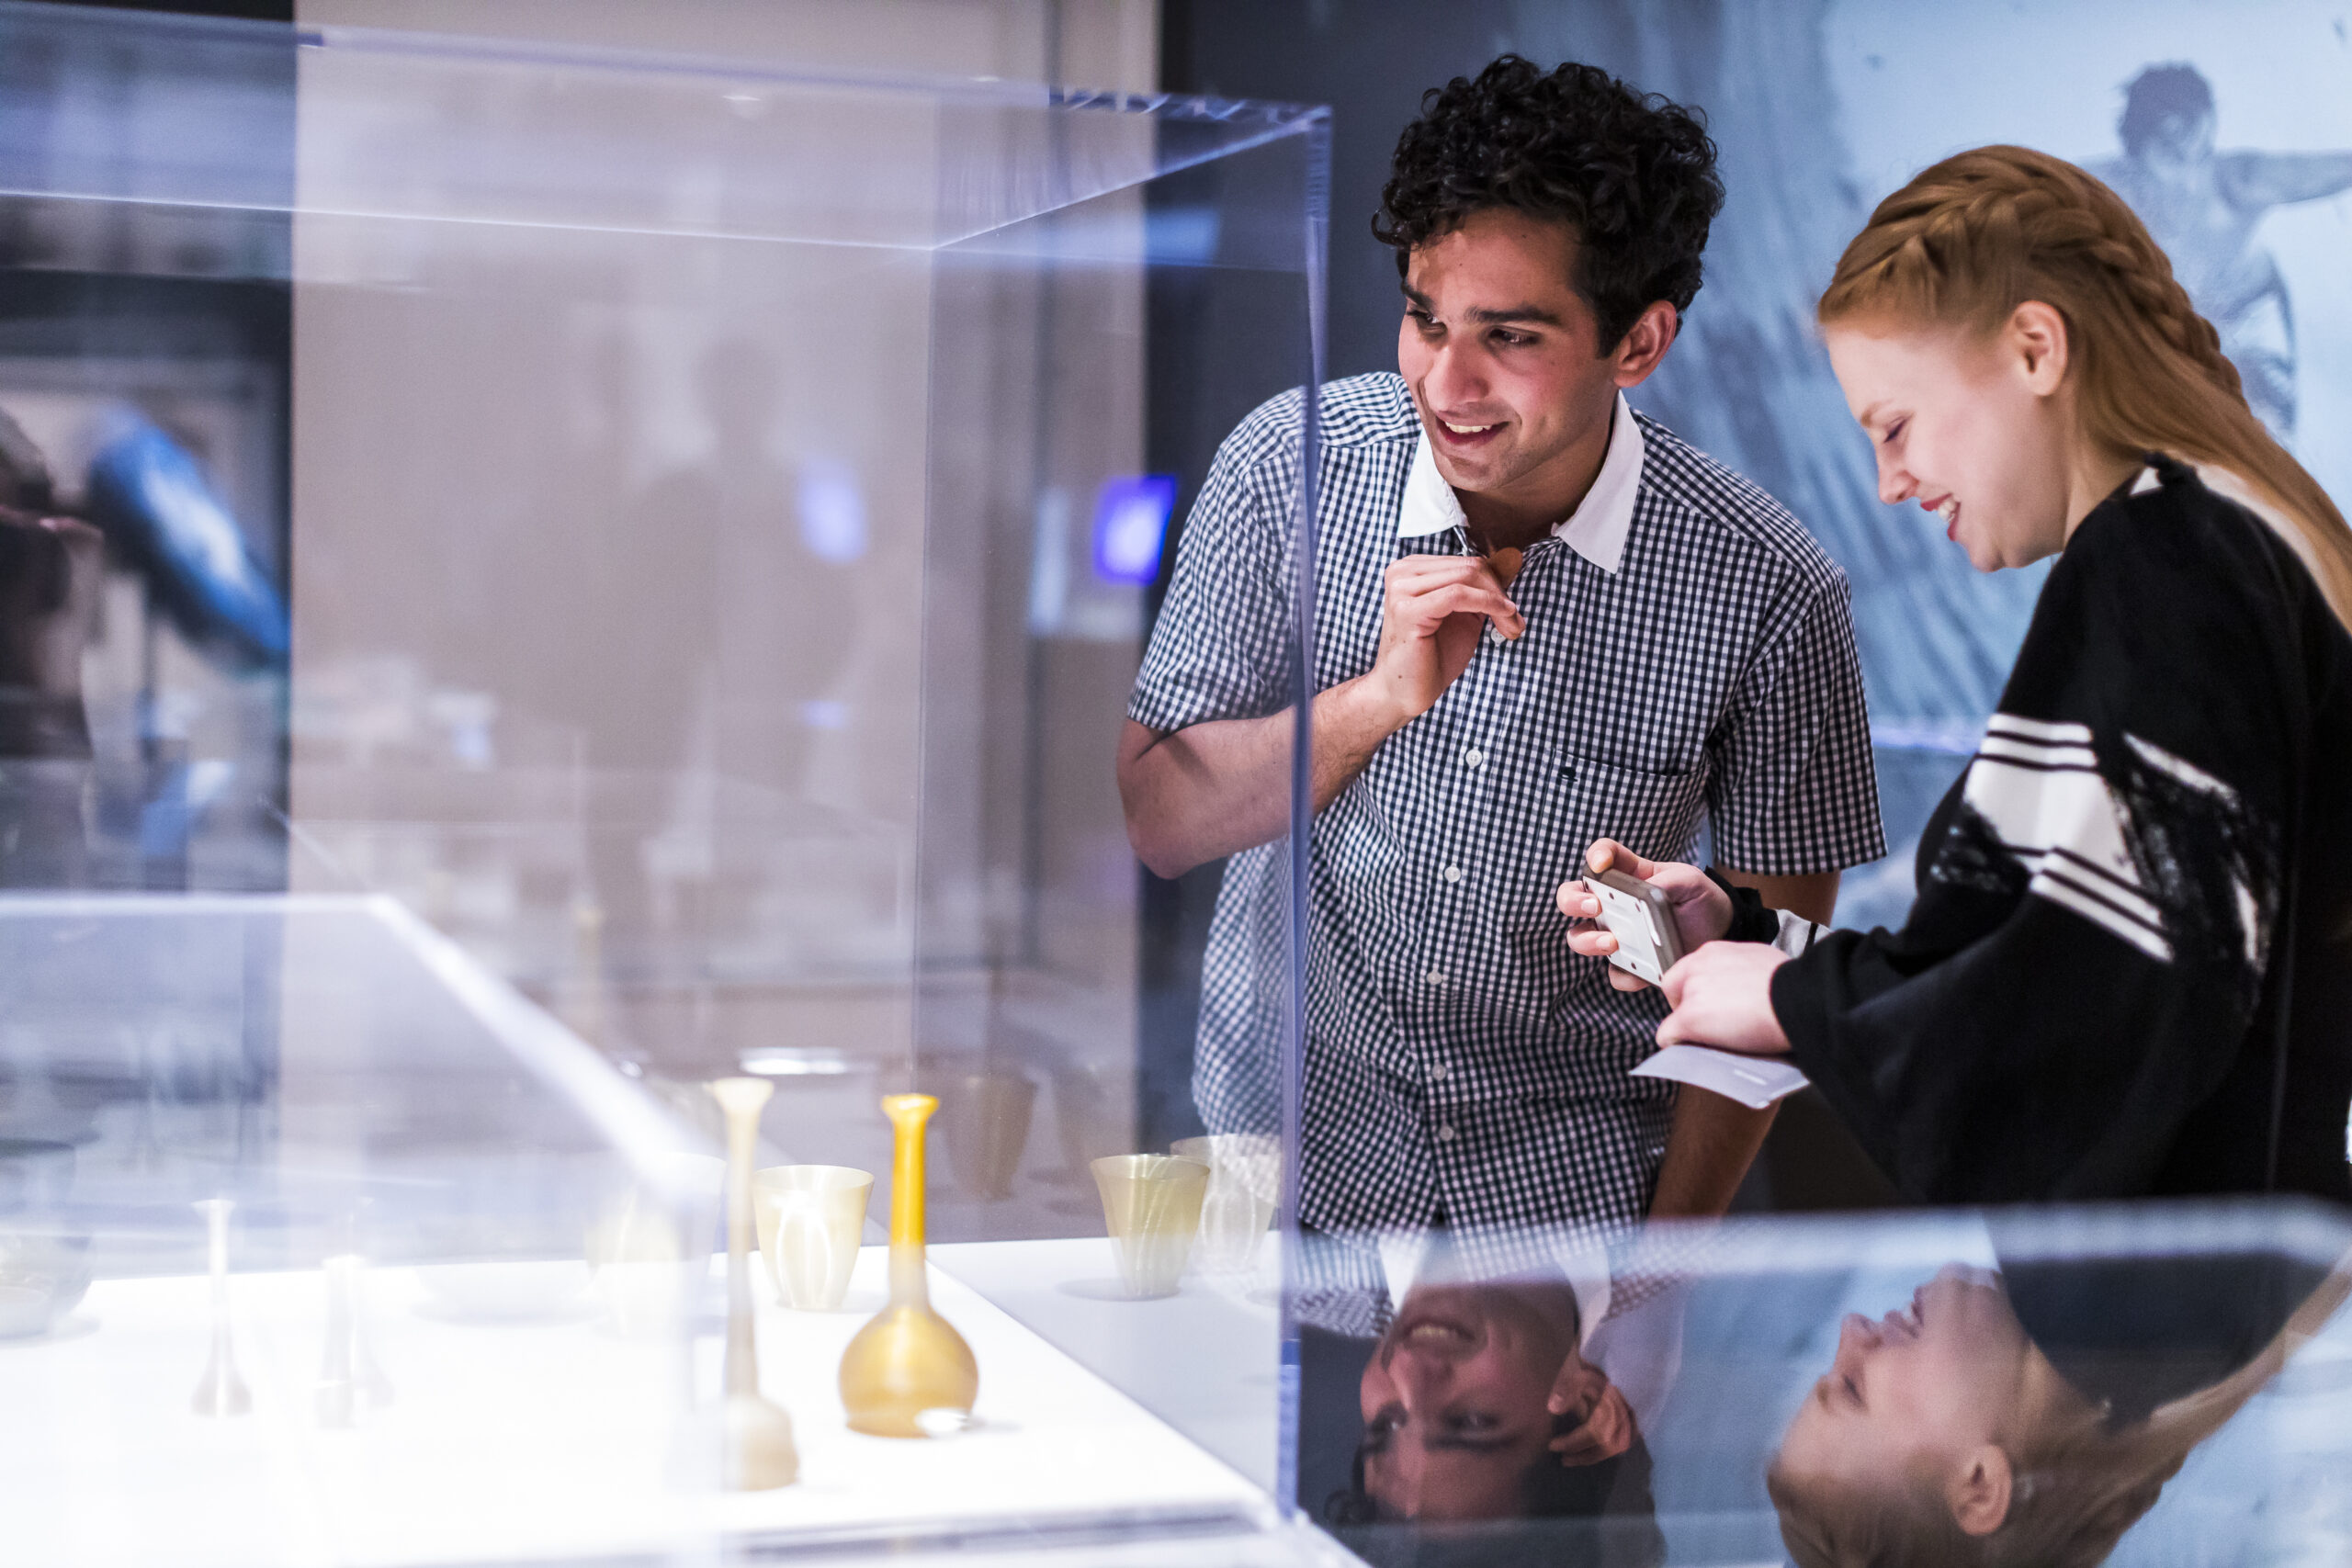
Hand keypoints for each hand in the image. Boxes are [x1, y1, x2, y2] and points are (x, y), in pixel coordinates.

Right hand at [1363, 552, 1523, 725]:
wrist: (1404, 691)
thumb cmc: (1432, 656)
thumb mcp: (1464, 614)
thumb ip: (1483, 588)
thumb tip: (1511, 560)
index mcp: (1412, 569)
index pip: (1467, 560)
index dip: (1497, 583)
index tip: (1512, 611)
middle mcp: (1402, 572)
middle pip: (1469, 565)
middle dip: (1500, 592)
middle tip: (1515, 622)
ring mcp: (1401, 589)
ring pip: (1467, 576)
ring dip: (1498, 601)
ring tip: (1510, 627)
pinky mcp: (1407, 609)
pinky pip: (1457, 594)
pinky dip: (1487, 603)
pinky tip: (1503, 619)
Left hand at [1547, 1359, 1635, 1465]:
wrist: (1632, 1344)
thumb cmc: (1602, 1356)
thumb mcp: (1582, 1368)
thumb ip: (1568, 1388)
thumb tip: (1553, 1409)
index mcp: (1615, 1406)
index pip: (1592, 1434)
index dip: (1573, 1443)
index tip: (1553, 1446)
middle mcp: (1629, 1415)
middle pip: (1608, 1446)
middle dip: (1586, 1456)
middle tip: (1565, 1460)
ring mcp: (1638, 1415)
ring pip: (1619, 1444)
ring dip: (1598, 1453)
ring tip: (1578, 1456)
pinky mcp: (1642, 1413)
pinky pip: (1627, 1436)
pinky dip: (1610, 1444)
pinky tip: (1597, 1444)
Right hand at [1559, 838, 1733, 991]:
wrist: (1720, 931)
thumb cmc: (1699, 898)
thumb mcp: (1690, 880)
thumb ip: (1667, 881)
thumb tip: (1644, 897)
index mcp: (1626, 875)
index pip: (1600, 857)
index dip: (1595, 856)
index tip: (1601, 863)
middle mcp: (1610, 904)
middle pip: (1571, 897)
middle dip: (1573, 901)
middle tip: (1594, 907)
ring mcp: (1615, 935)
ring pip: (1579, 938)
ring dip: (1587, 940)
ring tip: (1612, 942)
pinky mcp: (1629, 964)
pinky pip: (1615, 974)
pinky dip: (1624, 974)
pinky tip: (1639, 969)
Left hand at [1657, 941, 1791, 1054]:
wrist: (1799, 1000)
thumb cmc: (1793, 986)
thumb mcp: (1761, 962)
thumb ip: (1741, 970)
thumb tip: (1742, 985)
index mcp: (1715, 951)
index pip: (1689, 969)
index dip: (1696, 989)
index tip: (1710, 1003)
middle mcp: (1698, 966)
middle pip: (1674, 987)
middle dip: (1686, 1005)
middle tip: (1708, 1022)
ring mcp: (1692, 992)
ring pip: (1673, 1012)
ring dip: (1688, 1026)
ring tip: (1712, 1039)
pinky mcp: (1690, 1018)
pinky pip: (1667, 1034)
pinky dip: (1676, 1044)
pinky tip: (1690, 1051)